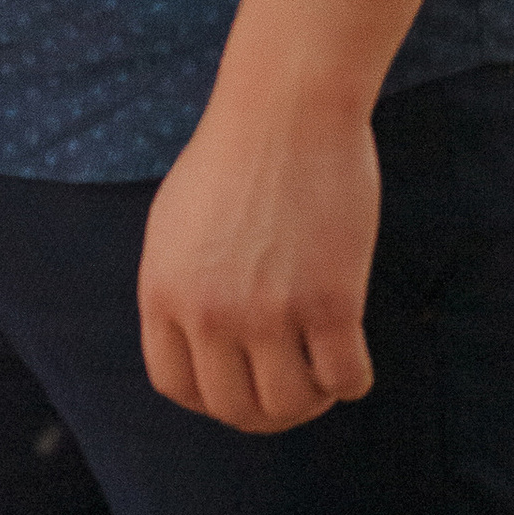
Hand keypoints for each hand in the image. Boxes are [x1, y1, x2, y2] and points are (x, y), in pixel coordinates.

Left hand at [136, 81, 379, 432]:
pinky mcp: (330, 304)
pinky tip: (350, 350)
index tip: (240, 383)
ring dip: (312, 398)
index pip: (176, 386)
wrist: (288, 105)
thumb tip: (201, 353)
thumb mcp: (177, 224)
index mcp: (162, 290)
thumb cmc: (237, 154)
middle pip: (235, 408)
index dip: (211, 396)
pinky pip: (346, 381)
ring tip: (322, 367)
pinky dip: (351, 379)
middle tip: (293, 384)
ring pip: (292, 405)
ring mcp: (269, 312)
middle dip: (267, 409)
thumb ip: (181, 289)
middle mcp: (209, 311)